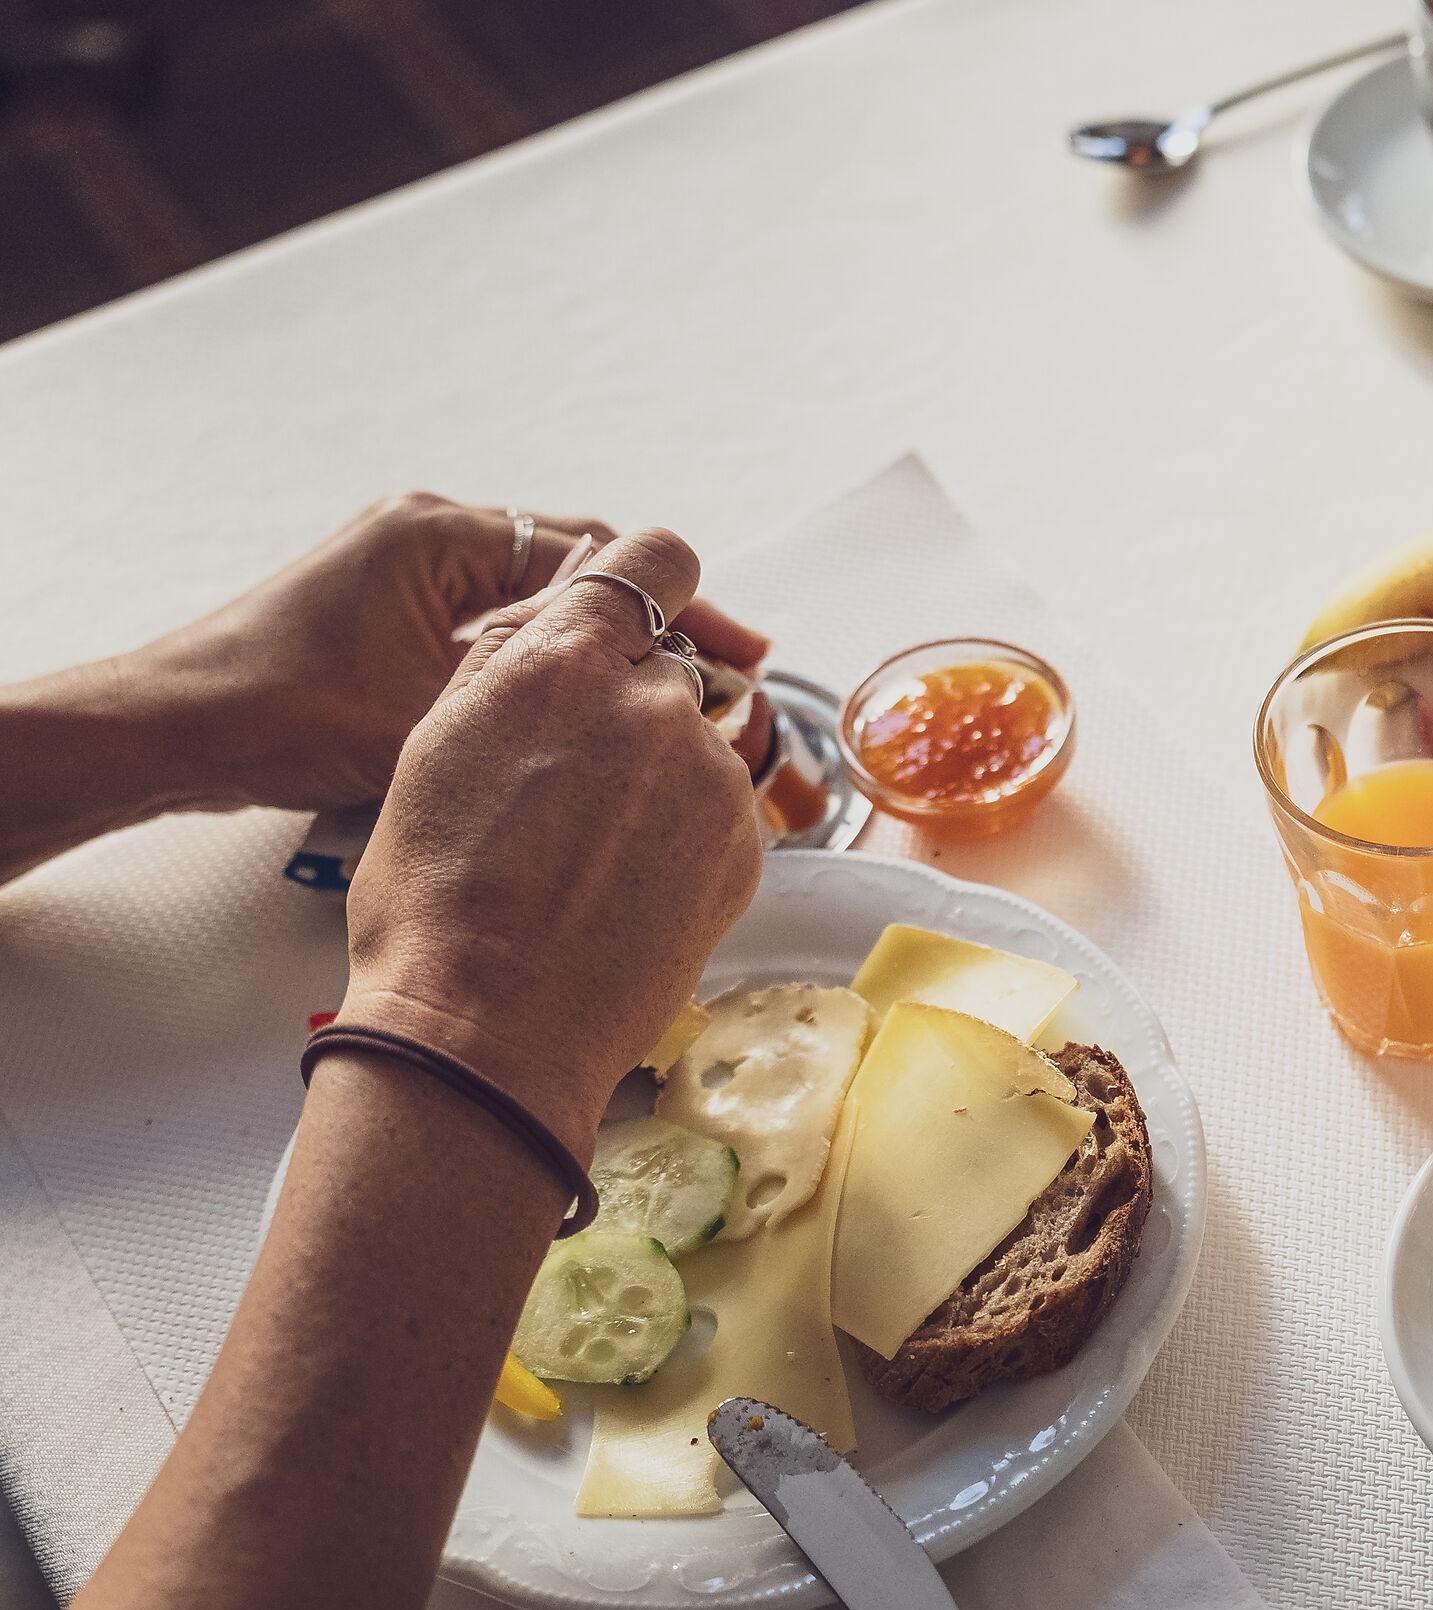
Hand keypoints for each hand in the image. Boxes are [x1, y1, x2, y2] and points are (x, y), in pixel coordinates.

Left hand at [132, 491, 769, 811]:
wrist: (174, 730)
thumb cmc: (276, 711)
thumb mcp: (435, 710)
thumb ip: (540, 691)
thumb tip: (639, 704)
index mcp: (444, 536)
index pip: (598, 555)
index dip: (678, 605)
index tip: (736, 647)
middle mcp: (429, 533)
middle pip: (580, 567)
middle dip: (655, 623)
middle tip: (730, 670)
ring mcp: (408, 567)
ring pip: (543, 596)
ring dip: (605, 640)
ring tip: (670, 690)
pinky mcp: (393, 607)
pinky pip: (498, 620)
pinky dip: (551, 656)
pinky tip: (586, 702)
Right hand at [335, 531, 763, 1153]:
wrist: (488, 1031)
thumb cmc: (436, 899)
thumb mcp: (438, 742)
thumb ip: (512, 662)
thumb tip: (562, 618)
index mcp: (566, 663)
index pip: (653, 559)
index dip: (645, 583)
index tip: (633, 614)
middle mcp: (656, 705)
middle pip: (668, 666)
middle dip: (629, 702)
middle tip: (569, 781)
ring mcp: (711, 779)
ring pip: (695, 743)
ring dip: (656, 774)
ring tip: (586, 851)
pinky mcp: (746, 847)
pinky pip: (719, 810)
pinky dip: (682, 833)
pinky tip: (622, 885)